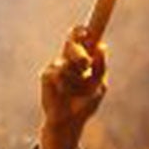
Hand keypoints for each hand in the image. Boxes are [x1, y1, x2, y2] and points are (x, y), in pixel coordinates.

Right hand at [37, 28, 108, 148]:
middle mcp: (68, 58)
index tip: (86, 28)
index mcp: (83, 57)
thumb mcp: (99, 83)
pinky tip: (64, 93)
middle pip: (72, 41)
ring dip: (75, 76)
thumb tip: (102, 45)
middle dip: (78, 51)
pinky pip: (58, 72)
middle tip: (84, 64)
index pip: (81, 37)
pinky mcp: (46, 75)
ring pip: (67, 60)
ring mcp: (56, 65)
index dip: (82, 29)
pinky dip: (65, 84)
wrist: (70, 120)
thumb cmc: (86, 101)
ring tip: (75, 90)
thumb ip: (101, 66)